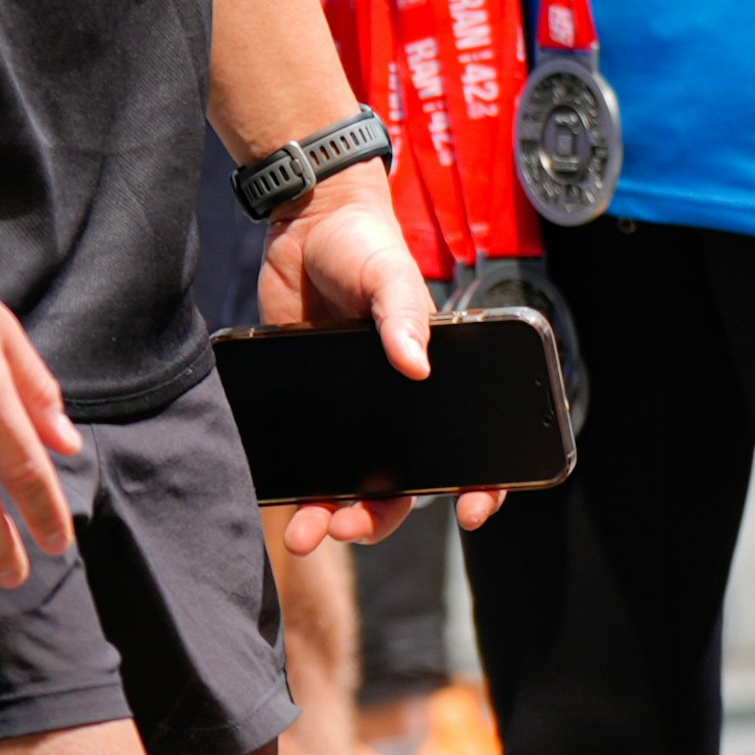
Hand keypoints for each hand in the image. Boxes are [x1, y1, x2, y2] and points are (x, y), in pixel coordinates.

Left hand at [246, 181, 505, 550]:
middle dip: (376, 516)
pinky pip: (306, 456)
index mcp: (432, 380)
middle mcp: (395, 405)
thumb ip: (401, 316)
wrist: (304, 222)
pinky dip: (294, 484)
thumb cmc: (364, 243)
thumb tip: (415, 366)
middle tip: (348, 526)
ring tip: (304, 532)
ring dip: (330, 514)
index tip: (473, 512)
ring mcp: (349, 409)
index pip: (468, 447)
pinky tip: (275, 499)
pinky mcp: (307, 402)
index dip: (479, 486)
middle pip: (398, 484)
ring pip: (348, 482)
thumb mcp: (388, 275)